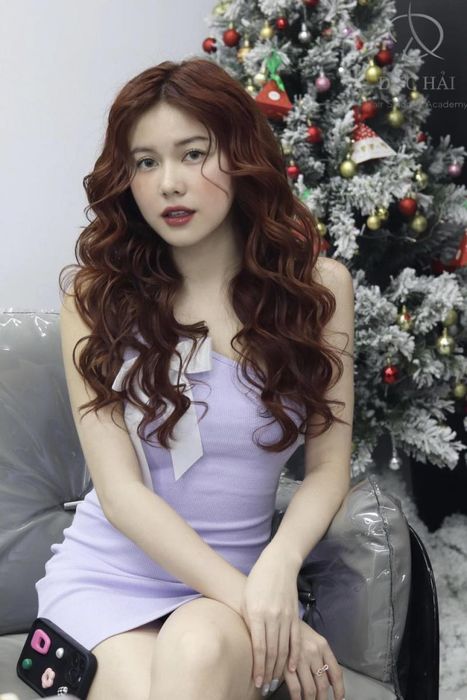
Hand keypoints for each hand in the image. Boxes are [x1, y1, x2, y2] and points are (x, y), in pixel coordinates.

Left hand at [240, 546, 302, 693]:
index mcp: (257, 614)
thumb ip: (249, 623)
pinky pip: (295, 640)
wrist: (278, 564)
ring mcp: (286, 616)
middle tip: (266, 686)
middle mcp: (272, 617)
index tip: (257, 681)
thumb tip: (251, 647)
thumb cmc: (257, 581)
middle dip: (269, 671)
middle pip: (273, 652)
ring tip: (275, 680)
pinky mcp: (295, 615)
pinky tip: (291, 667)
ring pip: (284, 649)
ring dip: (280, 667)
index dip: (259, 667)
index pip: (260, 648)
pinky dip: (294, 656)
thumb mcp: (246, 600)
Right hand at [278, 620, 344, 699]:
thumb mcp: (315, 640)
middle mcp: (314, 652)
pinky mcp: (286, 663)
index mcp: (323, 646)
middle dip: (323, 699)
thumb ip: (324, 658)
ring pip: (310, 689)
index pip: (336, 672)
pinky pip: (295, 688)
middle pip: (323, 684)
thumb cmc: (299, 632)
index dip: (339, 690)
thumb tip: (332, 682)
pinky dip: (298, 698)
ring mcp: (300, 658)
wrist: (279, 620)